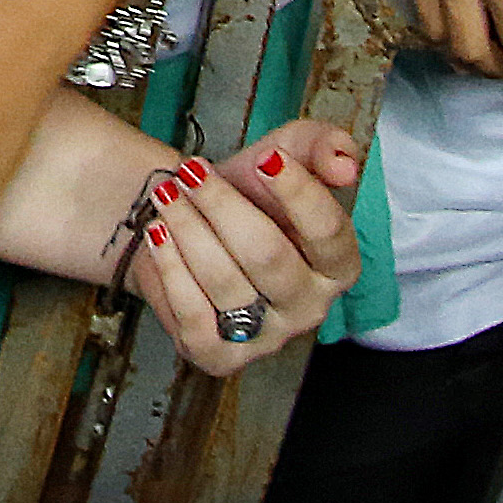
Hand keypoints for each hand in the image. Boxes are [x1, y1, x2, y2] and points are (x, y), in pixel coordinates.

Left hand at [141, 121, 369, 375]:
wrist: (191, 223)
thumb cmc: (248, 194)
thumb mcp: (284, 155)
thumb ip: (321, 146)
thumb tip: (343, 162)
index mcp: (338, 264)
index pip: (329, 231)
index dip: (298, 192)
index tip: (266, 160)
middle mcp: (310, 307)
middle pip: (267, 256)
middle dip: (221, 205)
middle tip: (191, 172)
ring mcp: (266, 337)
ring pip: (224, 283)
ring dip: (187, 229)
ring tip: (167, 196)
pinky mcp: (220, 356)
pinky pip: (193, 318)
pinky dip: (169, 270)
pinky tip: (158, 236)